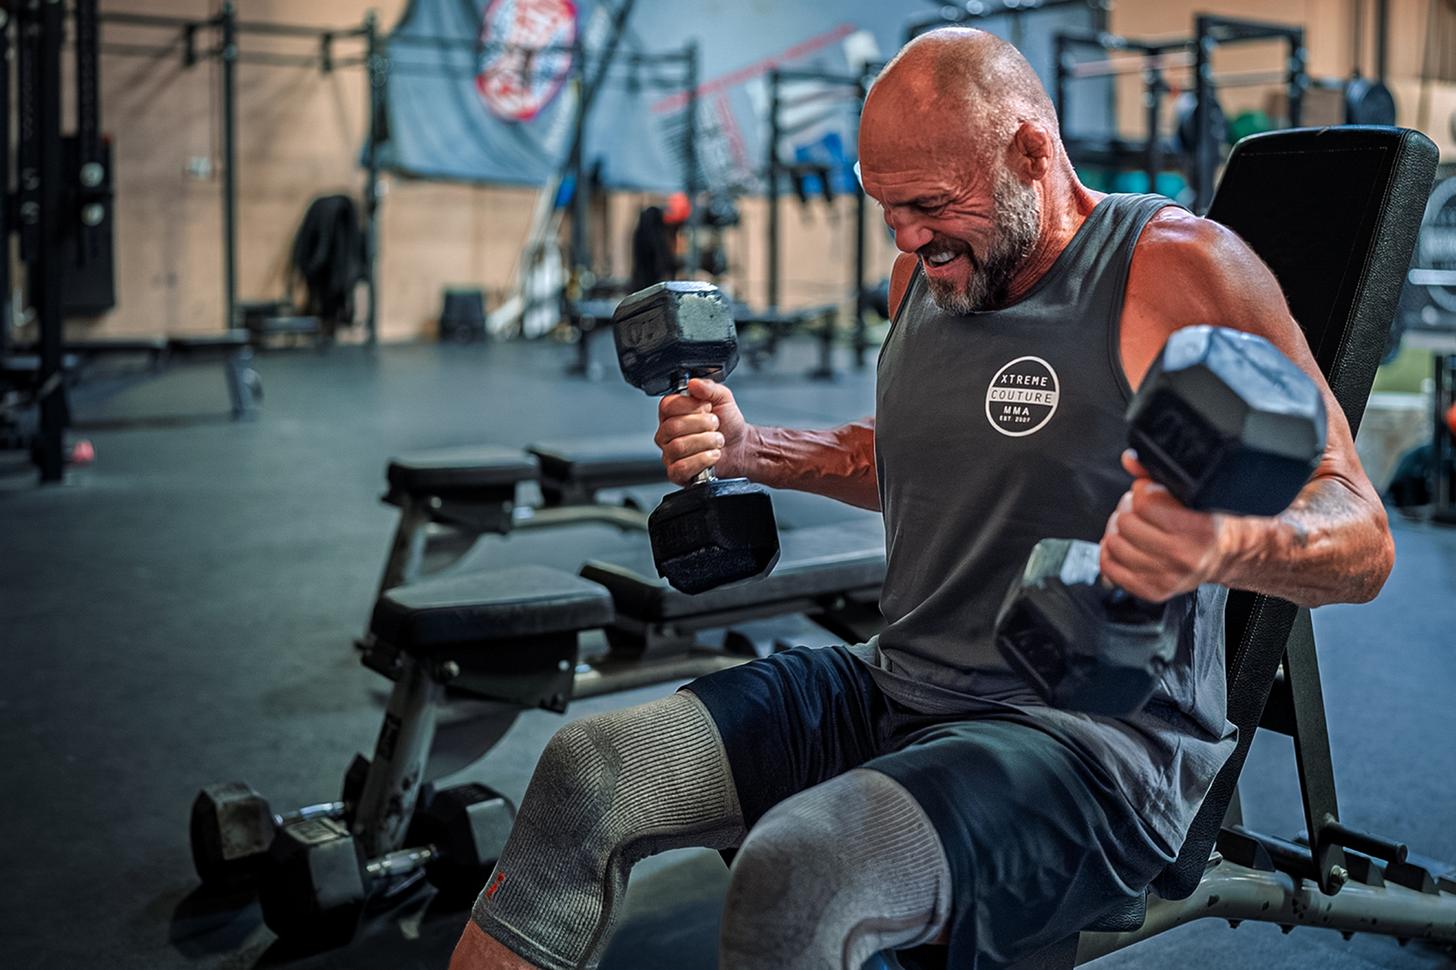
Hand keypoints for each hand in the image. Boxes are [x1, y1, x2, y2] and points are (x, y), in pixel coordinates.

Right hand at [654, 378, 754, 484]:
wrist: (740, 447)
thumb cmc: (728, 424)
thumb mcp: (723, 398)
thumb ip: (708, 387)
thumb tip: (693, 383)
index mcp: (672, 412)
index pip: (668, 406)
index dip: (691, 406)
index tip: (707, 408)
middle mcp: (666, 432)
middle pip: (673, 427)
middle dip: (702, 425)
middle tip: (715, 425)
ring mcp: (670, 453)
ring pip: (678, 447)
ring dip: (705, 442)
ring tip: (717, 441)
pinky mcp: (676, 472)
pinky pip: (681, 467)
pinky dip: (702, 460)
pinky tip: (712, 455)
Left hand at [1099, 451, 1229, 601]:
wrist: (1228, 556)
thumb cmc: (1212, 523)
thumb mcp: (1194, 494)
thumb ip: (1158, 475)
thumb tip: (1130, 459)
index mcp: (1196, 530)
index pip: (1145, 504)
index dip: (1142, 490)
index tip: (1147, 490)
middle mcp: (1181, 556)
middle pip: (1126, 524)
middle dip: (1129, 509)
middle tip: (1138, 507)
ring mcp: (1166, 576)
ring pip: (1115, 545)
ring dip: (1118, 530)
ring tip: (1131, 525)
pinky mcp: (1153, 590)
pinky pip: (1111, 569)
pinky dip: (1110, 553)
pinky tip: (1121, 543)